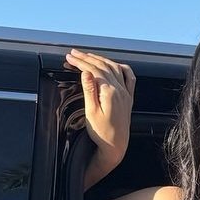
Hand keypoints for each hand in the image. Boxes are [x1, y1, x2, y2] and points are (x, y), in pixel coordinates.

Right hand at [65, 48, 133, 164]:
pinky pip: (129, 76)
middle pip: (103, 66)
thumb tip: (86, 72)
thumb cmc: (102, 132)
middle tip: (74, 53)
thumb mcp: (91, 112)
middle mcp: (120, 90)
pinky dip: (120, 67)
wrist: (116, 146)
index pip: (93, 70)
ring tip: (88, 56)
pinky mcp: (128, 98)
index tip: (70, 57)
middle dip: (87, 58)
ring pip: (114, 68)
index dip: (80, 62)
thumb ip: (89, 90)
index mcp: (110, 92)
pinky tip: (114, 65)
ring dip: (101, 59)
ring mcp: (126, 93)